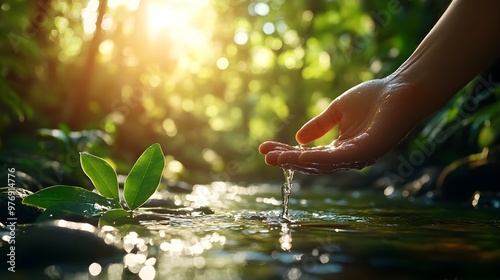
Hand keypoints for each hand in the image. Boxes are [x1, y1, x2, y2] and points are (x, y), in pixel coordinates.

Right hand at [259, 78, 420, 173]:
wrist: (403, 88)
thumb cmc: (375, 97)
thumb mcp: (338, 111)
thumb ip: (320, 125)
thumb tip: (298, 138)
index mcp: (342, 148)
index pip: (309, 155)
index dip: (287, 152)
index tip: (265, 148)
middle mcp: (348, 157)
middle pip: (312, 163)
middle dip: (287, 160)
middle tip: (265, 157)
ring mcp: (358, 157)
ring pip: (322, 165)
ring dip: (297, 162)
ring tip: (275, 157)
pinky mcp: (368, 151)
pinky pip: (338, 158)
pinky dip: (317, 158)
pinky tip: (298, 154)